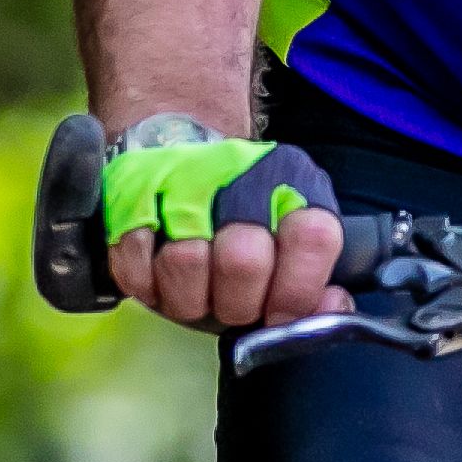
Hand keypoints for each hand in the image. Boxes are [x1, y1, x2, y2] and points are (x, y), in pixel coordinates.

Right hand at [104, 127, 347, 332]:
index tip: (280, 314)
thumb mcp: (288, 240)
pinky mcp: (130, 197)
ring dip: (189, 300)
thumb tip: (331, 309)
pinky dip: (147, 287)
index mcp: (291, 184)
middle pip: (243, 261)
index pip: (313, 237)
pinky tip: (160, 278)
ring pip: (186, 263)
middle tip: (231, 305)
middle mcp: (241, 175)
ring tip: (196, 292)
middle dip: (236, 304)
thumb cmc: (239, 217)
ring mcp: (181, 181)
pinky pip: (136, 266)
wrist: (177, 147)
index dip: (297, 290)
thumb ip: (312, 283)